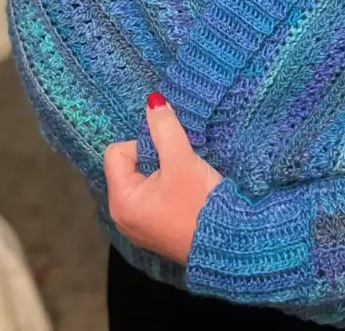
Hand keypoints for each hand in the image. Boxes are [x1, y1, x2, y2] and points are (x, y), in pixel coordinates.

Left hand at [104, 93, 223, 264]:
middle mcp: (123, 215)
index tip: (168, 154)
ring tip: (184, 178)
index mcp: (121, 200)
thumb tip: (153, 101)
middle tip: (178, 164)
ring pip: (144, 179)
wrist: (227, 243)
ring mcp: (139, 225)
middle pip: (129, 165)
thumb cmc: (199, 204)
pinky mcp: (156, 229)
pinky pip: (153, 196)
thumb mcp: (181, 160)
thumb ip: (164, 128)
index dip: (143, 144)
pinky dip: (167, 187)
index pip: (117, 152)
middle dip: (154, 157)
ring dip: (163, 171)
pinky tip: (186, 192)